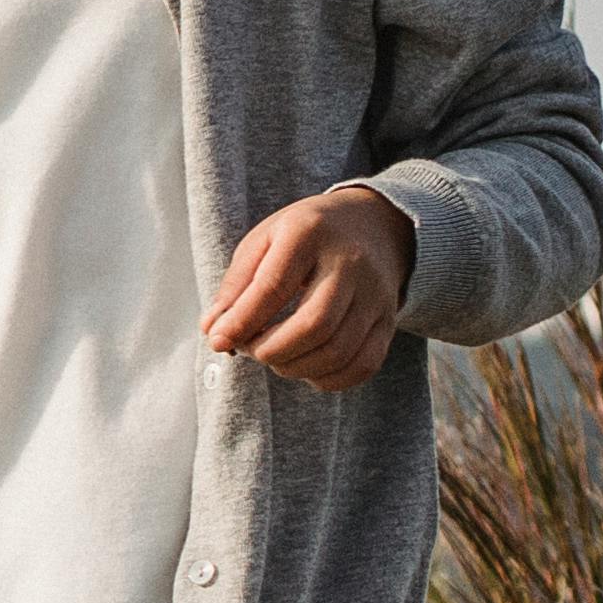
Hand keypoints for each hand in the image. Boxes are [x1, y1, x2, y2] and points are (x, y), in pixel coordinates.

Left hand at [205, 186, 415, 392]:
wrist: (372, 223)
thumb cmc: (304, 236)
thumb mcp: (264, 241)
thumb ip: (236, 285)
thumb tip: (214, 332)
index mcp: (309, 232)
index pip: (273, 287)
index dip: (241, 322)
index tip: (218, 341)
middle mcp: (350, 263)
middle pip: (314, 325)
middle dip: (272, 351)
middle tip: (251, 349)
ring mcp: (376, 293)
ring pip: (339, 351)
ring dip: (295, 367)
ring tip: (275, 356)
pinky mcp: (389, 319)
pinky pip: (363, 365)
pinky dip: (328, 379)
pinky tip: (306, 366)